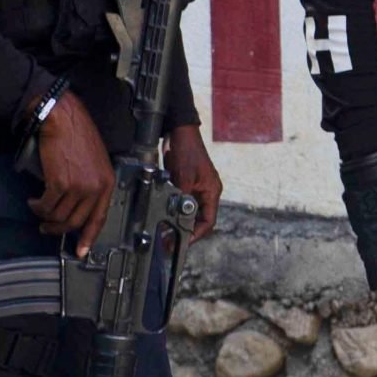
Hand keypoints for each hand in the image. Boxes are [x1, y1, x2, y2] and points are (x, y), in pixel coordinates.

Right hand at [30, 91, 115, 256]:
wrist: (63, 119)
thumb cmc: (77, 135)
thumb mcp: (94, 161)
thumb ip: (91, 183)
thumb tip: (79, 205)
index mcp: (107, 181)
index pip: (99, 217)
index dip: (89, 236)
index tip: (81, 251)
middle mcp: (95, 187)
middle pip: (75, 222)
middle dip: (58, 229)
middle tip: (46, 227)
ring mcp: (79, 186)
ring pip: (58, 217)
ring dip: (45, 216)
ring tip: (38, 207)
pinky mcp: (60, 183)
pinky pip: (46, 206)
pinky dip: (37, 206)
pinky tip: (34, 200)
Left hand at [166, 124, 222, 239]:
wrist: (180, 132)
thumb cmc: (187, 152)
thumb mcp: (184, 177)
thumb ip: (182, 199)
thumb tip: (177, 219)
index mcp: (212, 191)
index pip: (209, 221)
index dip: (197, 234)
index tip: (183, 244)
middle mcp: (207, 192)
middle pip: (199, 219)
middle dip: (186, 231)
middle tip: (170, 241)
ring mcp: (197, 188)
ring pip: (190, 213)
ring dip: (179, 222)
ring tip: (165, 232)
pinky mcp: (187, 184)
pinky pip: (182, 204)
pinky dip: (174, 212)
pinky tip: (164, 217)